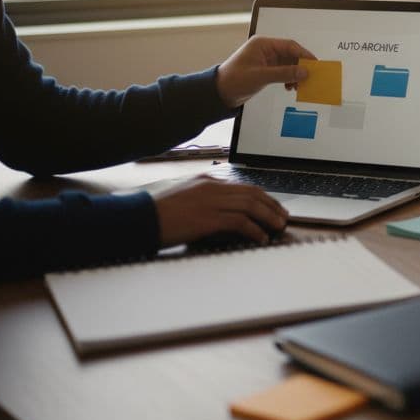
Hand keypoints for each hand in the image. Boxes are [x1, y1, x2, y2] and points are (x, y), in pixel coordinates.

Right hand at [151, 176, 288, 245]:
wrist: (136, 217)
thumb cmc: (154, 212)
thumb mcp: (182, 198)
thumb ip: (202, 201)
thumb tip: (220, 214)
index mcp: (205, 181)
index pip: (243, 187)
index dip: (262, 198)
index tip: (272, 207)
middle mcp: (211, 187)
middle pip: (252, 194)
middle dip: (271, 206)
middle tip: (282, 217)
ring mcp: (210, 201)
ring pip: (250, 206)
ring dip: (268, 217)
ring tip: (277, 227)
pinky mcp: (207, 218)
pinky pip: (240, 222)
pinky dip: (254, 230)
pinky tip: (260, 238)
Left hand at [215, 36, 315, 107]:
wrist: (220, 93)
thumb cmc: (234, 80)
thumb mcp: (261, 76)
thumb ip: (284, 73)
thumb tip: (304, 72)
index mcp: (263, 44)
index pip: (289, 46)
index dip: (304, 54)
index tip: (314, 64)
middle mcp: (266, 50)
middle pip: (291, 55)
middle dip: (300, 66)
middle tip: (310, 76)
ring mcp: (266, 60)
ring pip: (288, 64)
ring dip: (295, 74)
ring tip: (299, 85)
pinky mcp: (266, 70)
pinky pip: (283, 71)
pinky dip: (288, 78)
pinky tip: (289, 87)